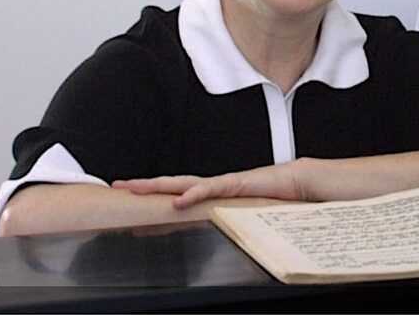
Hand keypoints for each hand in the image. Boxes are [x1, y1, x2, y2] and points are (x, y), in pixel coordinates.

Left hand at [113, 162, 306, 208]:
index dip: (154, 194)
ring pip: (184, 183)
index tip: (131, 199)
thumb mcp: (243, 215)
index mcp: (213, 194)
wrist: (300, 184)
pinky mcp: (236, 184)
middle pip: (172, 184)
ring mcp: (223, 183)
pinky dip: (193, 194)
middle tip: (118, 186)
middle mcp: (213, 185)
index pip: (177, 193)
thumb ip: (226, 221)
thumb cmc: (275, 199)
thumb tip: (214, 235)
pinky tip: (176, 201)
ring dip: (158, 186)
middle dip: (144, 186)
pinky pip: (211, 189)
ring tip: (135, 189)